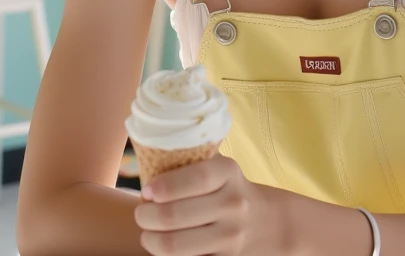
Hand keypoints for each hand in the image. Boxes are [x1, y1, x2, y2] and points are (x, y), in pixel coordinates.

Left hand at [134, 153, 279, 254]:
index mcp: (228, 173)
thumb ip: (190, 160)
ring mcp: (231, 236)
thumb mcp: (218, 166)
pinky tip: (162, 246)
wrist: (264, 222)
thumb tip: (149, 158)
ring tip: (146, 233)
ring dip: (151, 240)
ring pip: (176, 245)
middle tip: (140, 213)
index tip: (146, 191)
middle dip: (147, 216)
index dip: (165, 186)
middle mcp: (233, 204)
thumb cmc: (225, 188)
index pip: (195, 179)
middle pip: (176, 215)